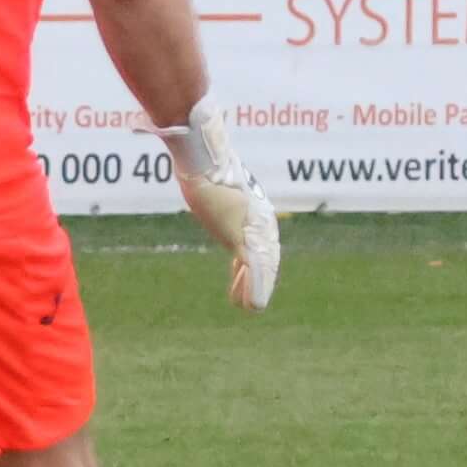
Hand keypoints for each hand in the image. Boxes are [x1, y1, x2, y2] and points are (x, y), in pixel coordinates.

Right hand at [158, 103, 283, 312]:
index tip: (248, 277)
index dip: (260, 262)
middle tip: (252, 301)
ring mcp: (251, 228)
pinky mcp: (242, 235)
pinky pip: (253, 268)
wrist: (202, 157)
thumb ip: (210, 189)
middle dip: (261, 279)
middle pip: (267, 256)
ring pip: (263, 266)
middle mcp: (258, 219)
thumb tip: (199, 180)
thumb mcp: (209, 182)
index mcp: (253, 209)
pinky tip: (255, 306)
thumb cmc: (203, 164)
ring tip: (254, 308)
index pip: (262, 241)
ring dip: (257, 288)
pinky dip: (255, 289)